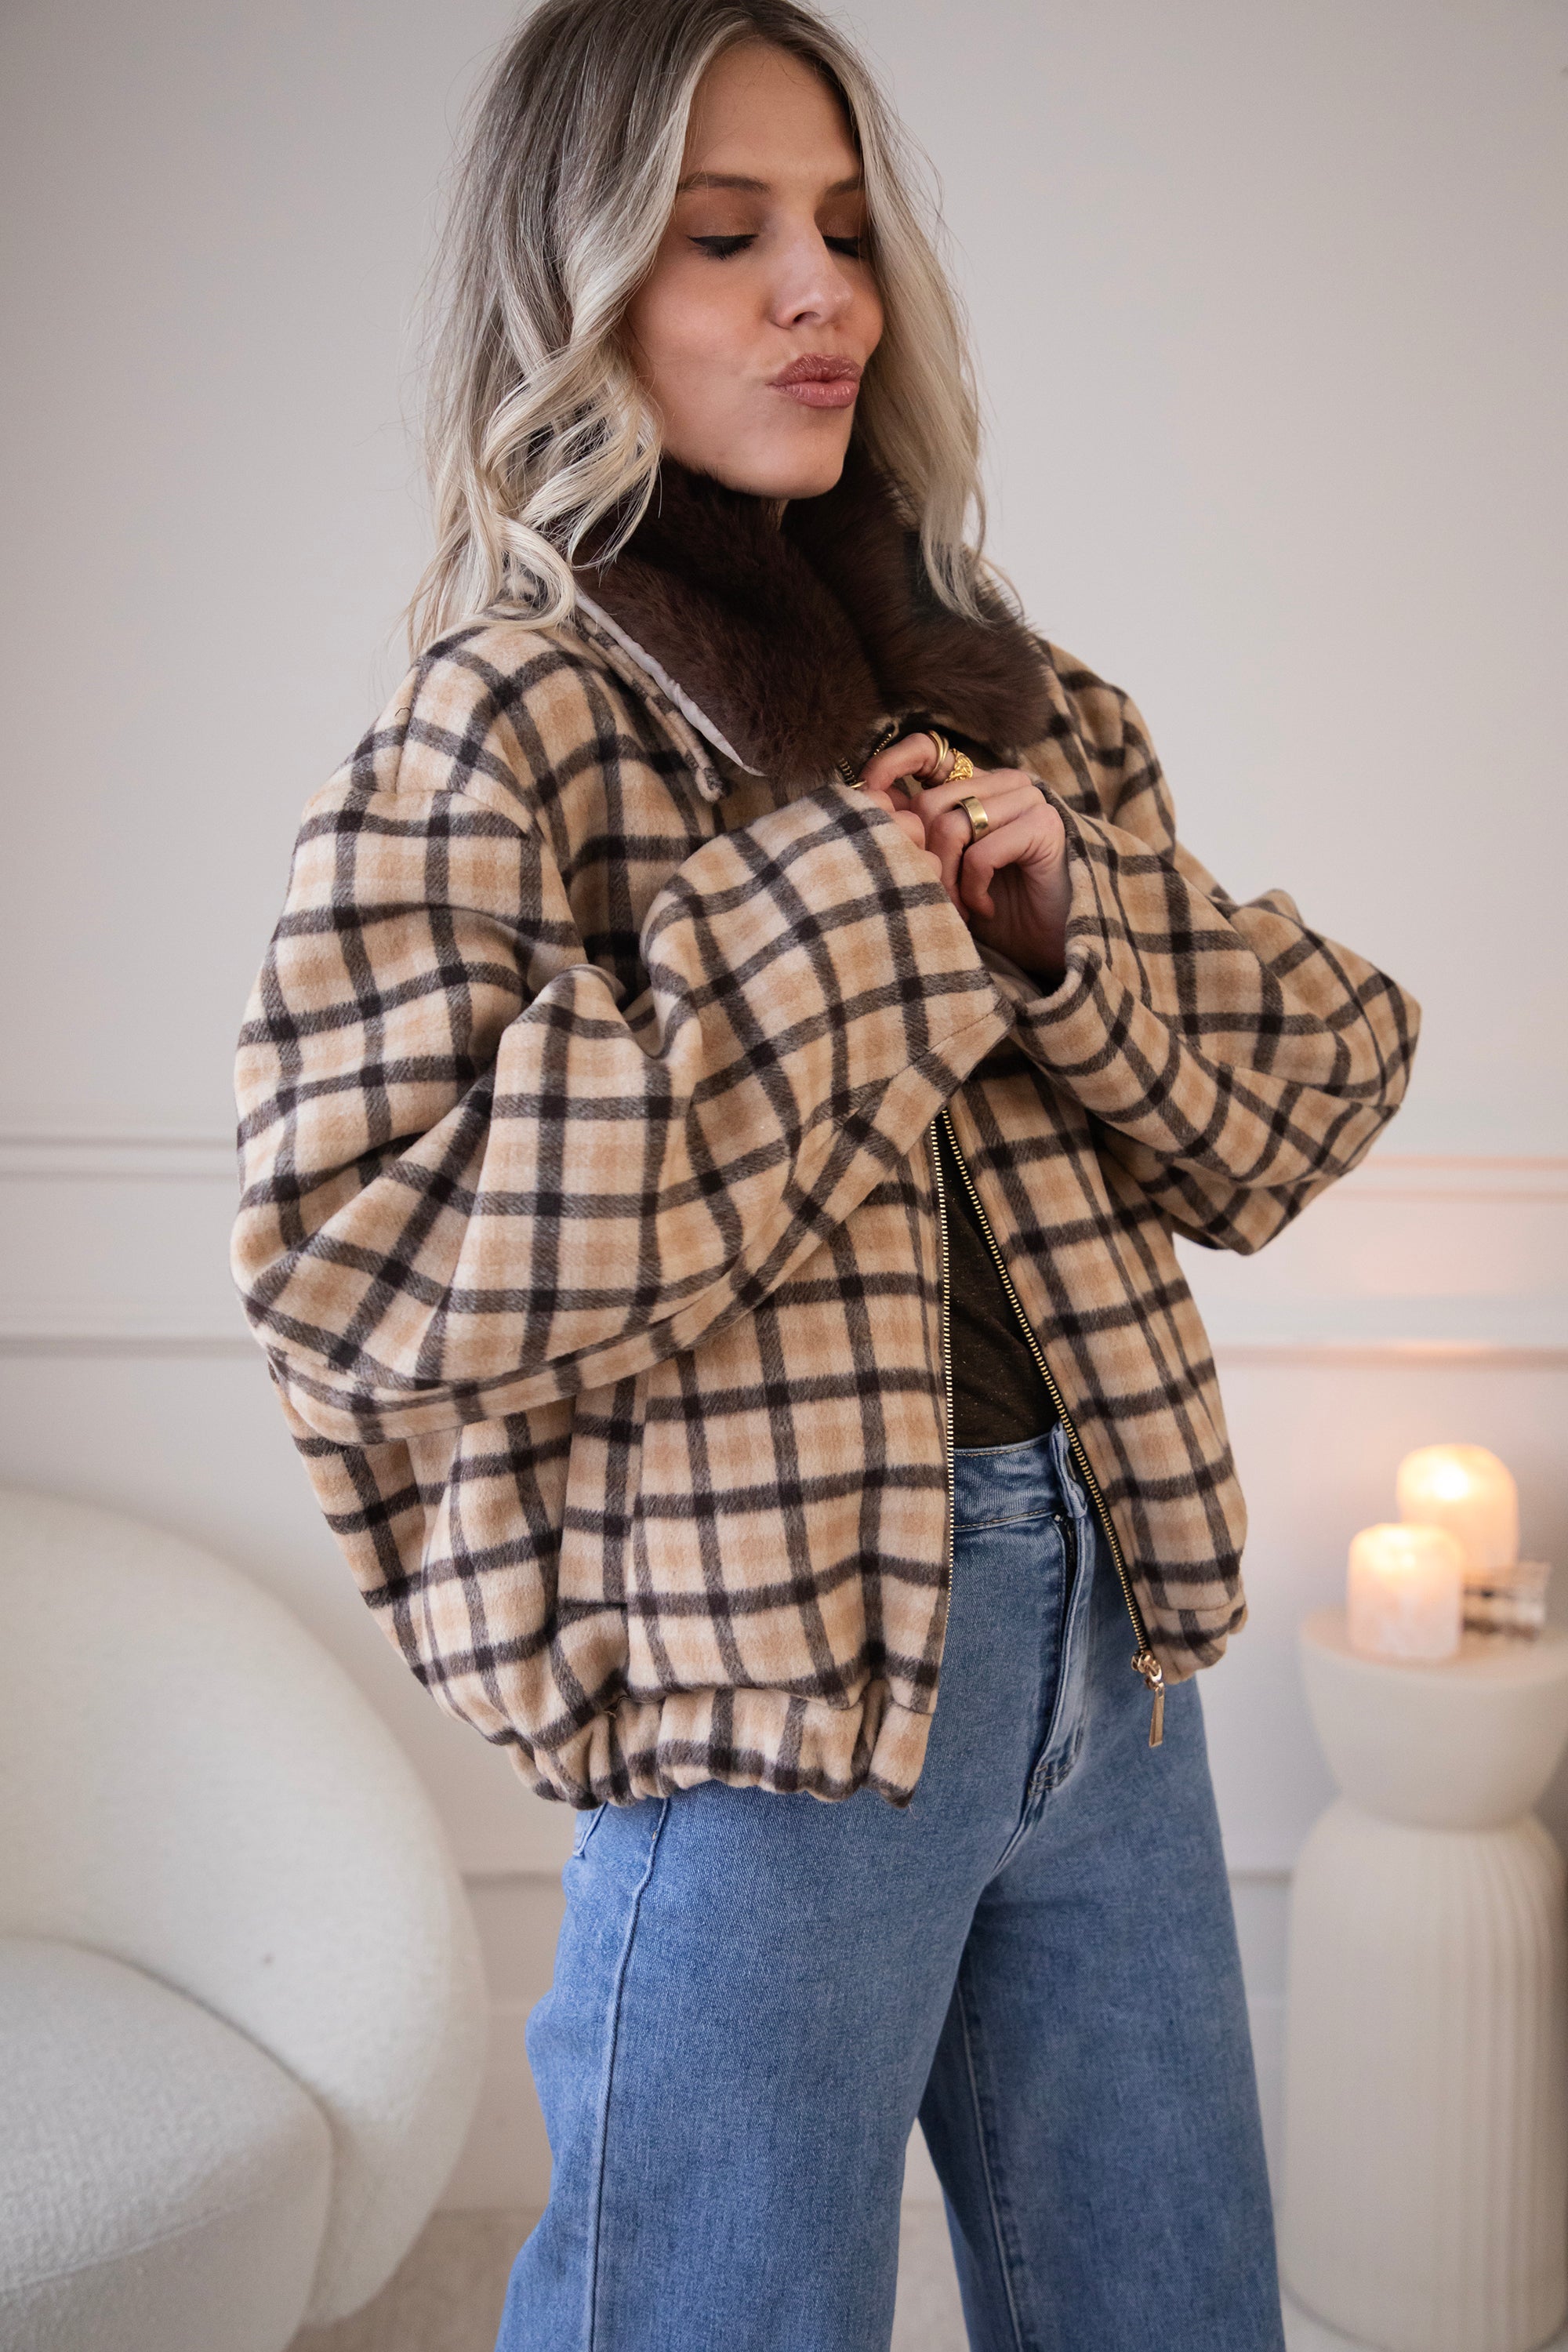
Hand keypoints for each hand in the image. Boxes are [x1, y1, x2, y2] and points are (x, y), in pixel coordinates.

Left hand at [856, 733, 1071, 979]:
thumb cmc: (993, 909)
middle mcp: (1003, 783)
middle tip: (936, 898)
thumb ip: (916, 836)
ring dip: (947, 880)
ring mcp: (1027, 799)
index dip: (892, 764)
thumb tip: (867, 803)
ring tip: (960, 909)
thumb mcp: (945, 870)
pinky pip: (981, 852)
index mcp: (977, 785)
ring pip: (952, 826)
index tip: (867, 792)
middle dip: (923, 860)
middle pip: (930, 804)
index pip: (927, 750)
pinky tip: (985, 910)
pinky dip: (973, 889)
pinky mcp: (1044, 824)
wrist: (1049, 945)